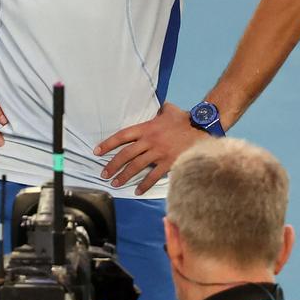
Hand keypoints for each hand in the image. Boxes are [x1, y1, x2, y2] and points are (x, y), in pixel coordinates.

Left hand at [94, 102, 209, 194]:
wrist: (202, 128)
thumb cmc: (184, 119)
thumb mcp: (169, 110)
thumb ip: (160, 110)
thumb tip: (160, 107)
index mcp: (146, 128)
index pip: (122, 136)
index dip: (108, 144)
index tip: (97, 152)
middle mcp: (149, 141)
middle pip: (126, 154)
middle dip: (112, 165)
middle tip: (103, 174)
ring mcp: (158, 153)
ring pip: (136, 166)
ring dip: (124, 176)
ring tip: (115, 184)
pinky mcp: (168, 162)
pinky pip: (154, 176)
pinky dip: (145, 184)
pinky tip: (137, 191)